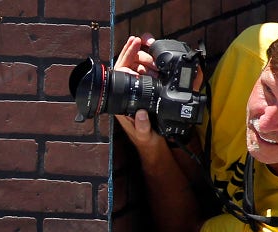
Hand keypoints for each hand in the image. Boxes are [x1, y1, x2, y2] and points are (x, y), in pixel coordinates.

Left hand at [114, 34, 163, 150]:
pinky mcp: (146, 91)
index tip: (135, 48)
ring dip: (145, 57)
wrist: (152, 144)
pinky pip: (146, 73)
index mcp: (121, 102)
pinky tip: (158, 58)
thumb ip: (142, 127)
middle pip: (127, 66)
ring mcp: (136, 91)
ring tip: (156, 54)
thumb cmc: (146, 140)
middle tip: (145, 42)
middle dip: (135, 52)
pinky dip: (152, 63)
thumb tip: (141, 113)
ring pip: (137, 66)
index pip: (119, 75)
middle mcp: (126, 94)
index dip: (126, 59)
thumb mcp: (144, 136)